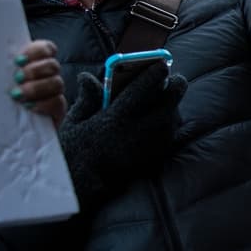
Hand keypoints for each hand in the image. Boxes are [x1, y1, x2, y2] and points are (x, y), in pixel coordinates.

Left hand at [10, 40, 65, 126]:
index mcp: (35, 65)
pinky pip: (59, 102)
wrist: (8, 131)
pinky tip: (30, 107)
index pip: (47, 49)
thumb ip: (3, 70)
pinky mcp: (58, 110)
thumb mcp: (0, 82)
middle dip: (35, 70)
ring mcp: (55, 94)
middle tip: (17, 79)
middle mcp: (48, 77)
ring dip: (37, 87)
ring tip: (19, 95)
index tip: (19, 60)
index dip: (37, 51)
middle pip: (53, 65)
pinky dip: (44, 104)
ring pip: (57, 82)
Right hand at [58, 63, 186, 209]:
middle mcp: (137, 131)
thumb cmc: (74, 152)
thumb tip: (88, 77)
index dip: (154, 73)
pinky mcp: (154, 157)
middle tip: (176, 79)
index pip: (141, 89)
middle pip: (168, 103)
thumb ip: (87, 99)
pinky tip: (163, 118)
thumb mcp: (75, 123)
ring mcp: (149, 146)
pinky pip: (169, 135)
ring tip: (169, 96)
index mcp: (114, 119)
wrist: (83, 187)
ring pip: (172, 118)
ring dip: (172, 105)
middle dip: (175, 87)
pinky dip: (169, 123)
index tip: (162, 63)